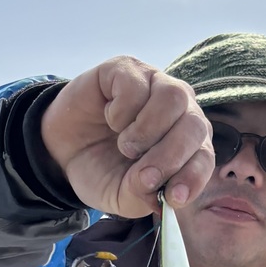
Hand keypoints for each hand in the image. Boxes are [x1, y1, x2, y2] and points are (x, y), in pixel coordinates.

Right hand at [40, 57, 214, 216]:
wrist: (60, 149)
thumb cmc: (100, 169)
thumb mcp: (120, 196)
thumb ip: (141, 196)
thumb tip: (158, 192)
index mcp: (186, 144)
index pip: (204, 156)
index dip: (194, 176)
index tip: (174, 197)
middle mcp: (179, 111)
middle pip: (195, 125)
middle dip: (170, 156)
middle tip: (142, 174)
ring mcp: (155, 85)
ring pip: (174, 98)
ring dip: (147, 131)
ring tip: (125, 145)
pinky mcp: (128, 69)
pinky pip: (137, 86)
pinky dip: (121, 112)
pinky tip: (109, 119)